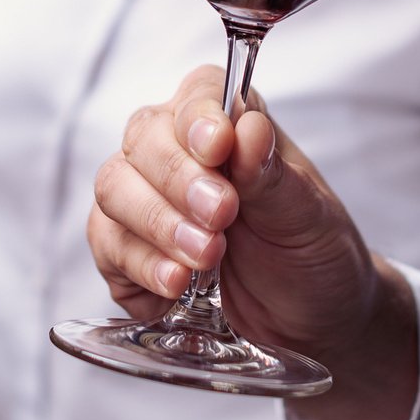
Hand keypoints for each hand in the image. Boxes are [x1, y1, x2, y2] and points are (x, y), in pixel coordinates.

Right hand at [86, 64, 419, 419]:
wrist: (310, 321)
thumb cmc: (312, 253)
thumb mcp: (309, 216)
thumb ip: (272, 174)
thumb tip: (247, 130)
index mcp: (227, 126)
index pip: (196, 98)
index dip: (198, 119)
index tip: (218, 147)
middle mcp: (177, 154)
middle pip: (143, 141)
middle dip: (178, 181)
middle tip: (221, 217)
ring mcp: (144, 202)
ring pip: (114, 189)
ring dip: (157, 225)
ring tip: (206, 257)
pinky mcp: (126, 255)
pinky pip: (107, 248)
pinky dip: (140, 266)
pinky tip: (175, 285)